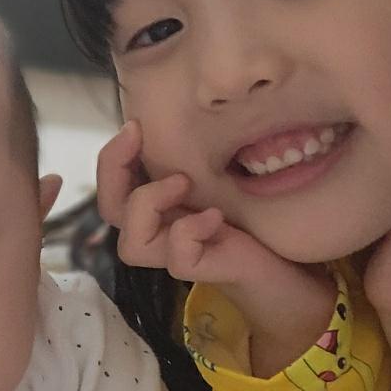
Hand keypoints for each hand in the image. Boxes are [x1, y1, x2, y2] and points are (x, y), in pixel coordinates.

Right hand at [97, 121, 334, 372]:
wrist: (280, 258)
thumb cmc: (246, 212)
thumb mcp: (211, 176)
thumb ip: (184, 159)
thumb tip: (166, 121)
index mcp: (154, 208)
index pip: (111, 188)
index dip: (111, 157)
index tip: (135, 125)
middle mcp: (158, 231)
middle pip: (110, 211)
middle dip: (114, 170)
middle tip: (140, 138)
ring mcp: (174, 253)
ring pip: (131, 246)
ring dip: (149, 203)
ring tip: (184, 181)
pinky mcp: (198, 268)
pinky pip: (176, 256)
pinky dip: (190, 230)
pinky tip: (215, 216)